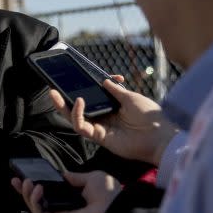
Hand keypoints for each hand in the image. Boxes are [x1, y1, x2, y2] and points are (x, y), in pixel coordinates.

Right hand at [11, 171, 119, 212]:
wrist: (116, 206)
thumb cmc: (107, 192)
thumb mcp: (90, 177)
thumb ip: (74, 177)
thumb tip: (61, 174)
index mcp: (71, 196)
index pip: (48, 191)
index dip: (36, 184)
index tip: (25, 175)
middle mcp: (63, 206)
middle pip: (37, 200)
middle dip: (23, 191)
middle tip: (14, 180)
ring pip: (35, 207)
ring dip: (27, 194)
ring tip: (27, 182)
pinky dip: (35, 201)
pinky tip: (38, 188)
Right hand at [50, 76, 177, 166]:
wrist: (160, 136)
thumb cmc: (149, 116)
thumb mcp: (131, 97)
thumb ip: (115, 90)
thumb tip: (104, 79)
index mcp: (111, 107)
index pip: (91, 98)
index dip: (83, 88)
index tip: (78, 76)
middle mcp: (103, 118)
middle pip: (78, 109)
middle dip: (63, 100)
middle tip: (52, 88)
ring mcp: (100, 128)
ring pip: (75, 118)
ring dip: (63, 107)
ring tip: (55, 94)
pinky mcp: (99, 137)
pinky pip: (82, 126)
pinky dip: (77, 115)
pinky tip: (79, 102)